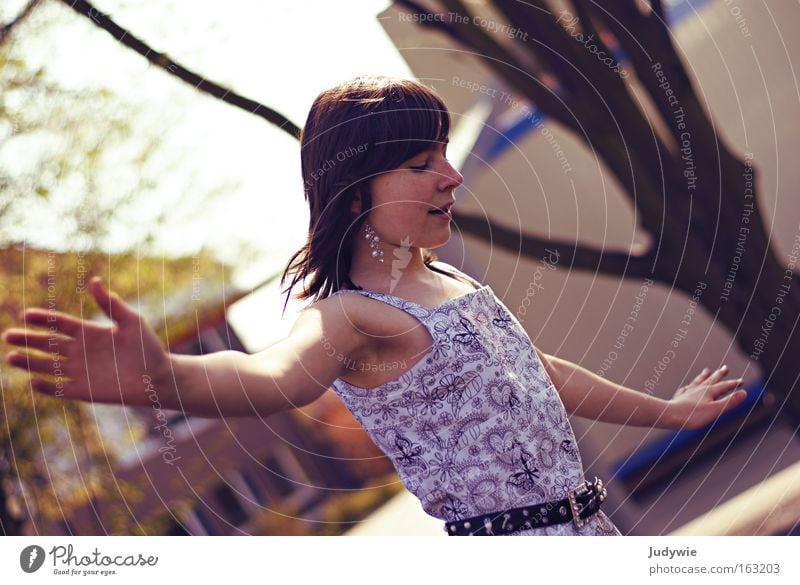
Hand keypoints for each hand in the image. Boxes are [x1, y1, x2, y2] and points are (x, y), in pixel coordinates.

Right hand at [3, 276, 170, 405]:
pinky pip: (60, 389)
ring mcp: (80, 371)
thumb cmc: (147, 347)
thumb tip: (94, 281)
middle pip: (47, 344)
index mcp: (89, 332)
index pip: (59, 324)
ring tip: (11, 357)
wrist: (158, 377)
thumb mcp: (131, 321)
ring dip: (29, 363)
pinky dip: (47, 387)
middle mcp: (79, 351)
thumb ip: (111, 304)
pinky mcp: (83, 391)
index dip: (43, 319)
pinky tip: (33, 382)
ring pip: (47, 366)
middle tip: (9, 336)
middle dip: (28, 340)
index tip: (26, 315)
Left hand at [667, 365, 746, 429]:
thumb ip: (730, 402)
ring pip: (698, 382)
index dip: (734, 384)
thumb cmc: (693, 415)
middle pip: (711, 380)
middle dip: (719, 375)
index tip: (741, 381)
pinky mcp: (679, 398)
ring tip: (707, 370)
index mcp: (709, 391)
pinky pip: (685, 389)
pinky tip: (687, 387)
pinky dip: (689, 386)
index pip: (724, 386)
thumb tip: (744, 393)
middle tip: (725, 367)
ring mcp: (688, 392)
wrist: (669, 415)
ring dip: (704, 376)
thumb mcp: (715, 410)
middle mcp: (698, 389)